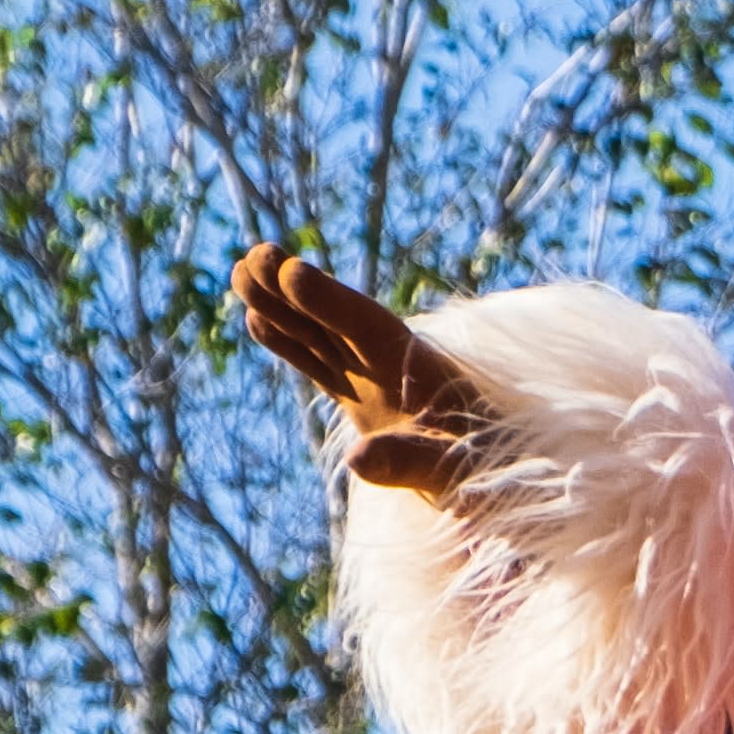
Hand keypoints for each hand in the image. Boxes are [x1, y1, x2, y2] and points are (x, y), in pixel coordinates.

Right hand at [230, 244, 503, 494]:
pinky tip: (257, 319)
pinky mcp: (361, 401)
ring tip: (239, 271)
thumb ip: (409, 461)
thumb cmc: (481, 471)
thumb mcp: (450, 470)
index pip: (366, 326)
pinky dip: (288, 342)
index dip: (331, 301)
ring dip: (281, 306)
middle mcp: (389, 365)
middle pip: (334, 319)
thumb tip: (356, 458)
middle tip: (255, 254)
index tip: (293, 271)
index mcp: (417, 369)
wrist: (494, 479)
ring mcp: (371, 380)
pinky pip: (316, 363)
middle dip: (295, 289)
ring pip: (317, 334)